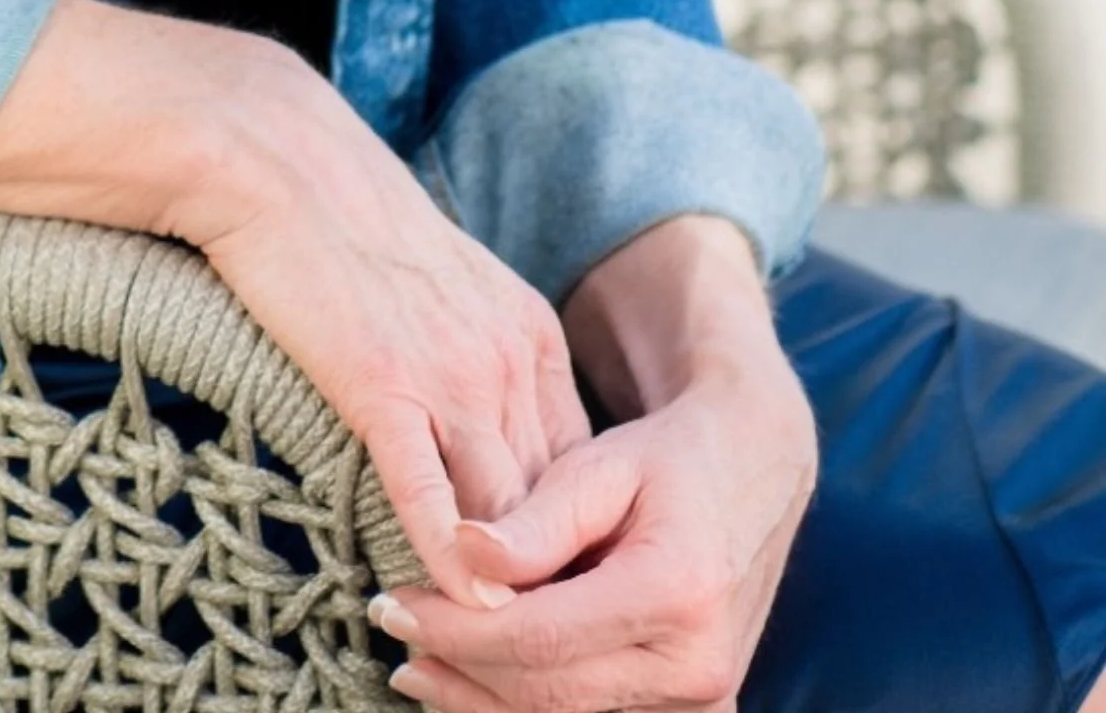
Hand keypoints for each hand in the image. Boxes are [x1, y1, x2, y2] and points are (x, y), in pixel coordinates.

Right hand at [0, 0, 590, 610]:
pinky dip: (441, 564)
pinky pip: (427, 499)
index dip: (574, 542)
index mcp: (531, 332)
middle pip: (557, 508)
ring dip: (497, 593)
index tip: (560, 595)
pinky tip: (436, 604)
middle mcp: (509, 357)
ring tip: (485, 652)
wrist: (274, 155)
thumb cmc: (344, 219)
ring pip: (503, 518)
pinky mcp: (381, 385)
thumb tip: (487, 434)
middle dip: (552, 585)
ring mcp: (450, 374)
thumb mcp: (447, 280)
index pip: (585, 472)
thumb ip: (481, 353)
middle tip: (538, 653)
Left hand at [366, 217, 817, 712]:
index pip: (539, 638)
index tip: (393, 602)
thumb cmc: (665, 459)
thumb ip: (535, 521)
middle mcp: (698, 664)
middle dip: (458, 667)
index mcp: (675, 594)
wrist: (753, 470)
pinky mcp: (696, 709)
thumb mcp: (599, 465)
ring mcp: (704, 699)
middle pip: (549, 694)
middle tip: (392, 625)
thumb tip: (461, 554)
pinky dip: (527, 705)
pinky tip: (472, 681)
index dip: (455, 628)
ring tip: (417, 661)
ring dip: (483, 698)